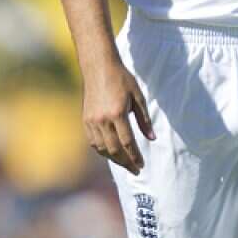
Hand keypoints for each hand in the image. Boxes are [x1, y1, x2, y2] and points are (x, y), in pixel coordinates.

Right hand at [82, 58, 154, 174]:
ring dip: (114, 159)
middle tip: (135, 170)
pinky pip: (93, 142)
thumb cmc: (121, 79)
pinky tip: (111, 152)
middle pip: (114, 150)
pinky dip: (102, 150)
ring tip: (125, 163)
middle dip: (126, 163)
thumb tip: (152, 139)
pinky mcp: (85, 119)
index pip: (128, 143)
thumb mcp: (138, 97)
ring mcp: (92, 120)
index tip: (141, 165)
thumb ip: (144, 119)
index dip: (135, 157)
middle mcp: (103, 120)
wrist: (98, 66)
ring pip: (102, 148)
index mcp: (117, 113)